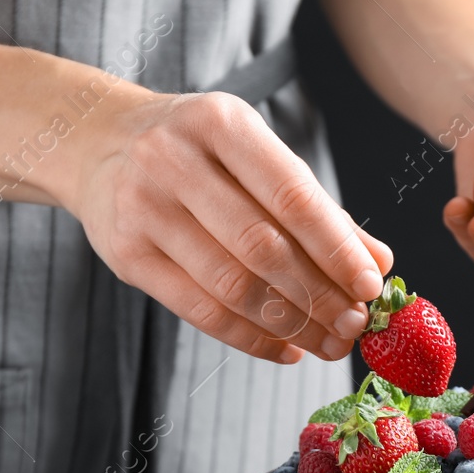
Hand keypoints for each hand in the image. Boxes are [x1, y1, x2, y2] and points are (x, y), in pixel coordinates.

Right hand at [68, 91, 393, 362]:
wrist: (95, 142)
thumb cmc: (199, 152)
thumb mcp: (254, 156)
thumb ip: (316, 207)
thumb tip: (379, 261)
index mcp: (221, 123)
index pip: (291, 195)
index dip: (336, 247)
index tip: (370, 285)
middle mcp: (174, 160)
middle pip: (262, 246)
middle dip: (319, 295)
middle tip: (355, 326)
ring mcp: (143, 208)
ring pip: (232, 286)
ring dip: (291, 324)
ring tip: (329, 343)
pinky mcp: (125, 255)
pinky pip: (200, 311)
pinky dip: (251, 338)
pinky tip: (287, 348)